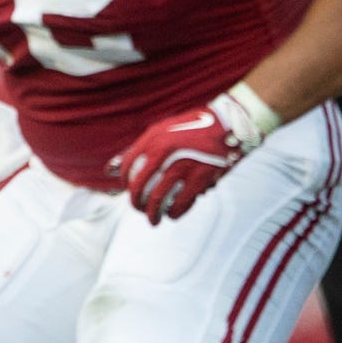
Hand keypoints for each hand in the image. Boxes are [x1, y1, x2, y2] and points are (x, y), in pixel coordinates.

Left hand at [113, 98, 257, 222]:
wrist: (232, 123)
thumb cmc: (196, 126)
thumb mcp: (165, 129)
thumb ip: (140, 148)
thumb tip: (109, 169)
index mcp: (154, 137)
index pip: (127, 165)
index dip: (124, 182)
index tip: (128, 190)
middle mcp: (164, 151)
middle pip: (139, 187)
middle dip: (136, 204)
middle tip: (139, 209)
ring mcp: (181, 165)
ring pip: (158, 199)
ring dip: (153, 214)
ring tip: (154, 219)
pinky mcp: (199, 178)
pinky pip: (181, 203)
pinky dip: (176, 212)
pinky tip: (174, 214)